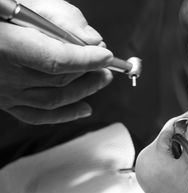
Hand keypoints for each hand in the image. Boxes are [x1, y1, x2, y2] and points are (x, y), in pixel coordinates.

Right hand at [0, 0, 113, 123]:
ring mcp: (4, 91)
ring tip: (102, 79)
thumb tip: (91, 38)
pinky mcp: (6, 101)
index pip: (55, 59)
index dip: (86, 60)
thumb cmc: (1, 15)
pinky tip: (84, 108)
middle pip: (58, 80)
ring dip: (84, 91)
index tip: (105, 55)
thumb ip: (60, 16)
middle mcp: (2, 73)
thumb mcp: (26, 2)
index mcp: (4, 44)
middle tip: (106, 65)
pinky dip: (65, 114)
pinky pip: (37, 115)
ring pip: (53, 100)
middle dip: (90, 73)